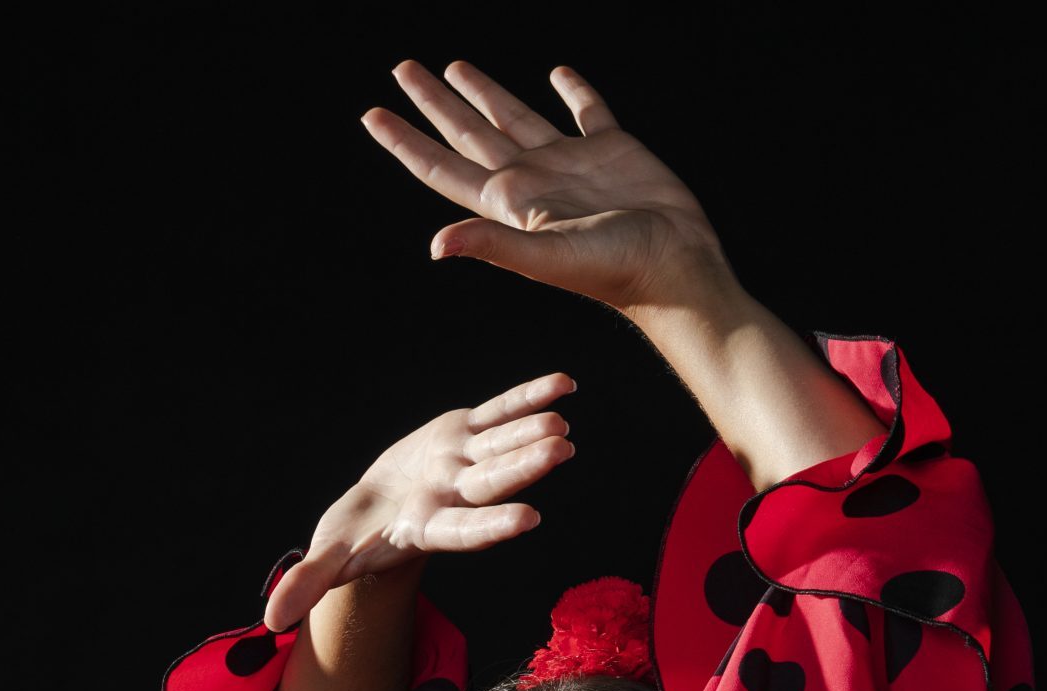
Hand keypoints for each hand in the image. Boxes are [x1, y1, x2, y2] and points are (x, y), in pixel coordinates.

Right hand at [264, 370, 577, 632]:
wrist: (378, 513)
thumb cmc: (355, 541)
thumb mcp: (330, 560)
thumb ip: (307, 585)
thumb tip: (271, 622)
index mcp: (427, 528)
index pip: (463, 530)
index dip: (493, 524)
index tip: (528, 520)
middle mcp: (453, 496)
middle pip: (493, 482)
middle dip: (524, 467)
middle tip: (561, 450)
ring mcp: (462, 464)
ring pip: (502, 446)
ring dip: (532, 433)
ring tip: (563, 423)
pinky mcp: (463, 433)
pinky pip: (499, 412)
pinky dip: (528, 398)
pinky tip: (563, 385)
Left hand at [362, 60, 731, 312]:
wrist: (675, 267)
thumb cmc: (615, 269)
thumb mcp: (547, 257)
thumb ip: (493, 245)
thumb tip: (435, 247)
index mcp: (509, 202)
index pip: (442, 166)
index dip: (405, 141)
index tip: (371, 113)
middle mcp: (532, 180)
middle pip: (467, 133)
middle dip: (433, 103)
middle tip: (401, 69)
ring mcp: (569, 164)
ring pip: (513, 116)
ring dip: (483, 92)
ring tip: (454, 66)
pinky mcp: (611, 149)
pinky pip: (584, 111)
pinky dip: (571, 90)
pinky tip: (557, 74)